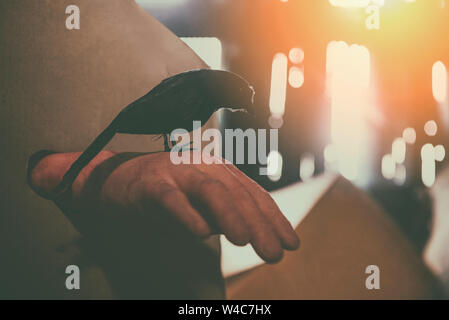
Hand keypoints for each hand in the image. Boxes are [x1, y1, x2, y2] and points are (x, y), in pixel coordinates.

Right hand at [29, 151, 298, 262]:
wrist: (117, 180)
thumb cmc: (166, 194)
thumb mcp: (201, 203)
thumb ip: (225, 213)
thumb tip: (254, 231)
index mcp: (219, 170)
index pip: (253, 194)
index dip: (274, 218)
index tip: (290, 242)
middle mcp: (203, 166)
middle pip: (237, 193)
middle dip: (260, 224)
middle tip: (275, 253)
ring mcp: (177, 172)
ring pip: (210, 190)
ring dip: (230, 215)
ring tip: (245, 240)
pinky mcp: (152, 183)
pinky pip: (171, 199)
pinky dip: (186, 214)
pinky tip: (200, 233)